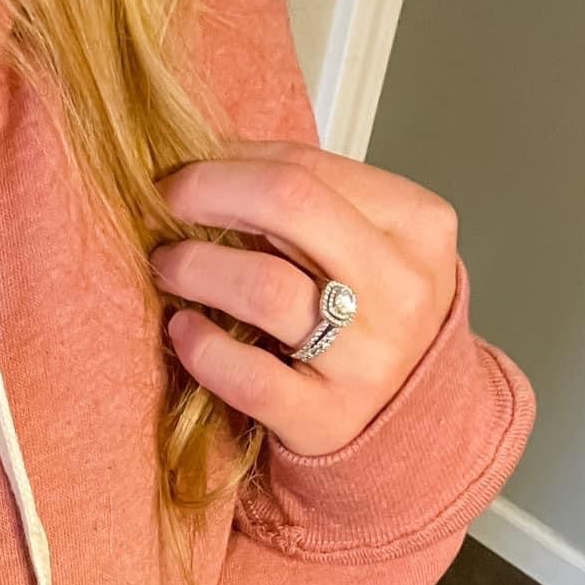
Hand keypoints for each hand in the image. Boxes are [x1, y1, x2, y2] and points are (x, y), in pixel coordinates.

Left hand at [150, 140, 459, 456]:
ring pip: (264, 287)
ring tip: (168, 267)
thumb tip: (212, 159)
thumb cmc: (375, 321)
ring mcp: (367, 358)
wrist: (413, 424)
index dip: (232, 161)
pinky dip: (201, 347)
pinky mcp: (326, 418)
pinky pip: (247, 374)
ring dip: (197, 267)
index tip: (185, 170)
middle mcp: (401, 289)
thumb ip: (313, 205)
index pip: (310, 169)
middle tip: (165, 203)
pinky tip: (182, 331)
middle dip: (209, 192)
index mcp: (419, 226)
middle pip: (289, 205)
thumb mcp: (373, 248)